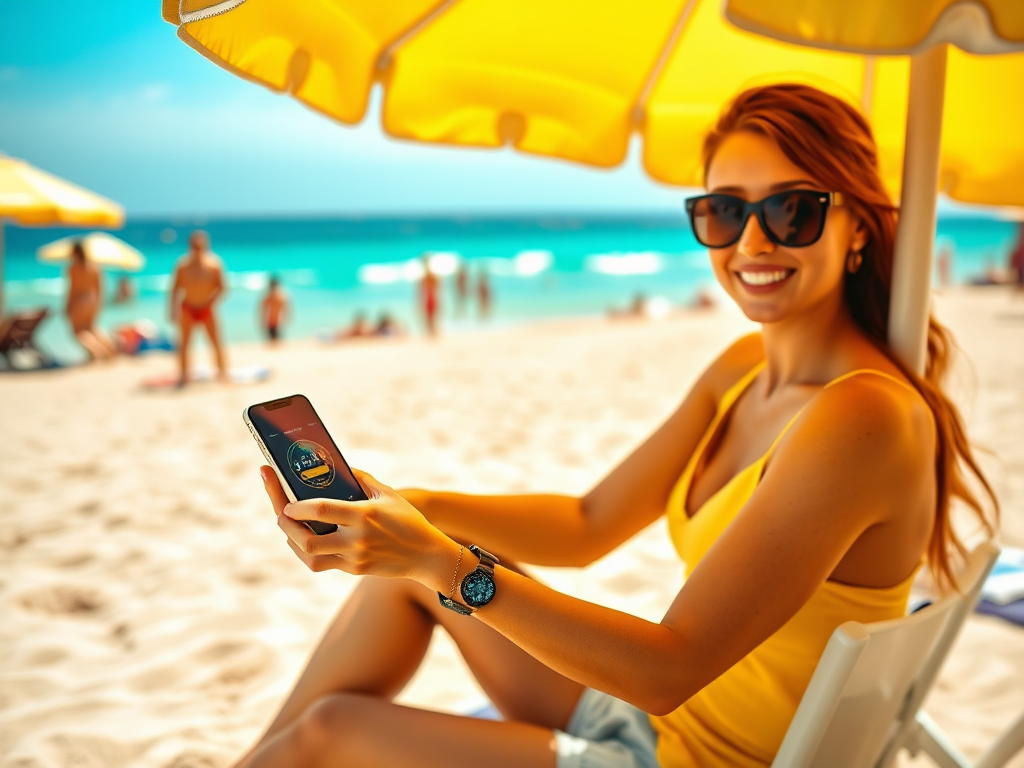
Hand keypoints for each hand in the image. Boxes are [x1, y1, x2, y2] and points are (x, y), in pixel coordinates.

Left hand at [259, 466, 455, 583]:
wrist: (427, 556)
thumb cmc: (408, 520)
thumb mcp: (388, 494)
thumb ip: (361, 479)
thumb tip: (338, 466)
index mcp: (364, 515)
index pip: (321, 510)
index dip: (297, 506)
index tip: (286, 498)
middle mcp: (356, 539)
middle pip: (306, 539)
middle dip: (285, 523)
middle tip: (279, 508)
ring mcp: (354, 558)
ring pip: (310, 556)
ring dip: (292, 540)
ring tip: (286, 523)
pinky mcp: (354, 570)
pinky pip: (321, 563)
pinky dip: (307, 550)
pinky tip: (302, 537)